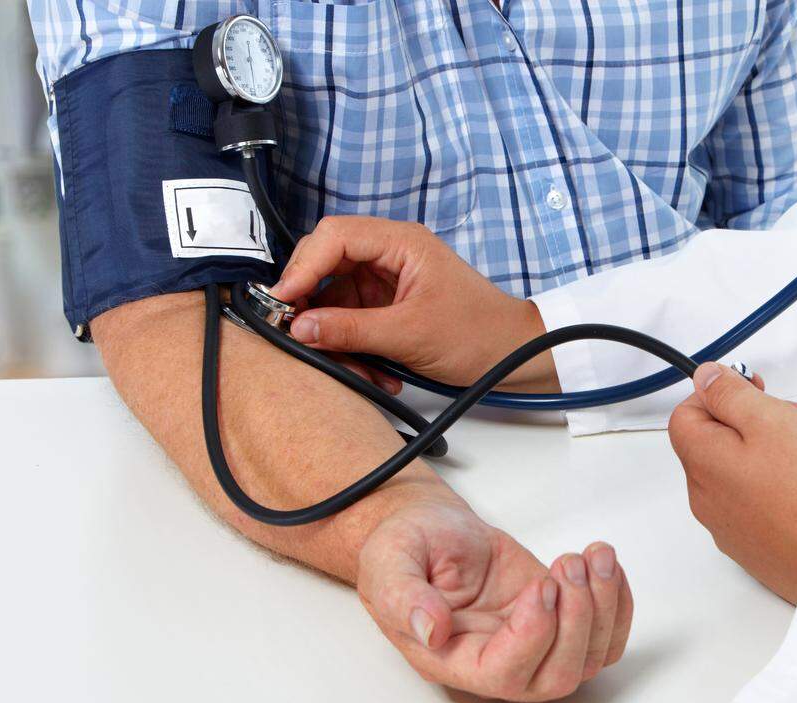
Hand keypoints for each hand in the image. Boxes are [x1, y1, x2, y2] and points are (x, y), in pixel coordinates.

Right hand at [271, 216, 557, 390]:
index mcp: (401, 242)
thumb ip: (350, 329)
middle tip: (298, 334)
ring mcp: (386, 281)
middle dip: (312, 303)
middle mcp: (390, 254)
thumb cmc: (479, 333)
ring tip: (359, 369)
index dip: (303, 267)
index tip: (283, 301)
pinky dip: (354, 348)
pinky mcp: (386, 307)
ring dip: (337, 336)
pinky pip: (351, 321)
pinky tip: (374, 371)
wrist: (513, 356)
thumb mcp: (410, 334)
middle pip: (326, 264)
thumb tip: (300, 328)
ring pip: (335, 299)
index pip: (334, 237)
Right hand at [357, 498, 632, 700]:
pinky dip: (619, 603)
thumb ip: (402, 596)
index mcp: (452, 657)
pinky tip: (604, 566)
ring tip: (591, 557)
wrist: (429, 530)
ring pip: (590, 657)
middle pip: (557, 675)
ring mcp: (533, 641)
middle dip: (578, 621)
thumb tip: (429, 629)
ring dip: (603, 606)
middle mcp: (497, 660)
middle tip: (568, 567)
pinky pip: (605, 633)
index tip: (540, 586)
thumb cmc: (407, 548)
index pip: (504, 674)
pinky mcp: (557, 617)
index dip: (533, 636)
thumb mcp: (390, 561)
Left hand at [667, 363, 796, 604]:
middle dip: (771, 423)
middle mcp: (710, 499)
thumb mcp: (769, 419)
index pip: (688, 416)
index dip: (721, 395)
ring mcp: (736, 527)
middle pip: (727, 442)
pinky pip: (776, 503)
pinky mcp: (763, 548)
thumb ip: (731, 394)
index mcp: (703, 464)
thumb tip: (704, 379)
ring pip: (759, 471)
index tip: (757, 390)